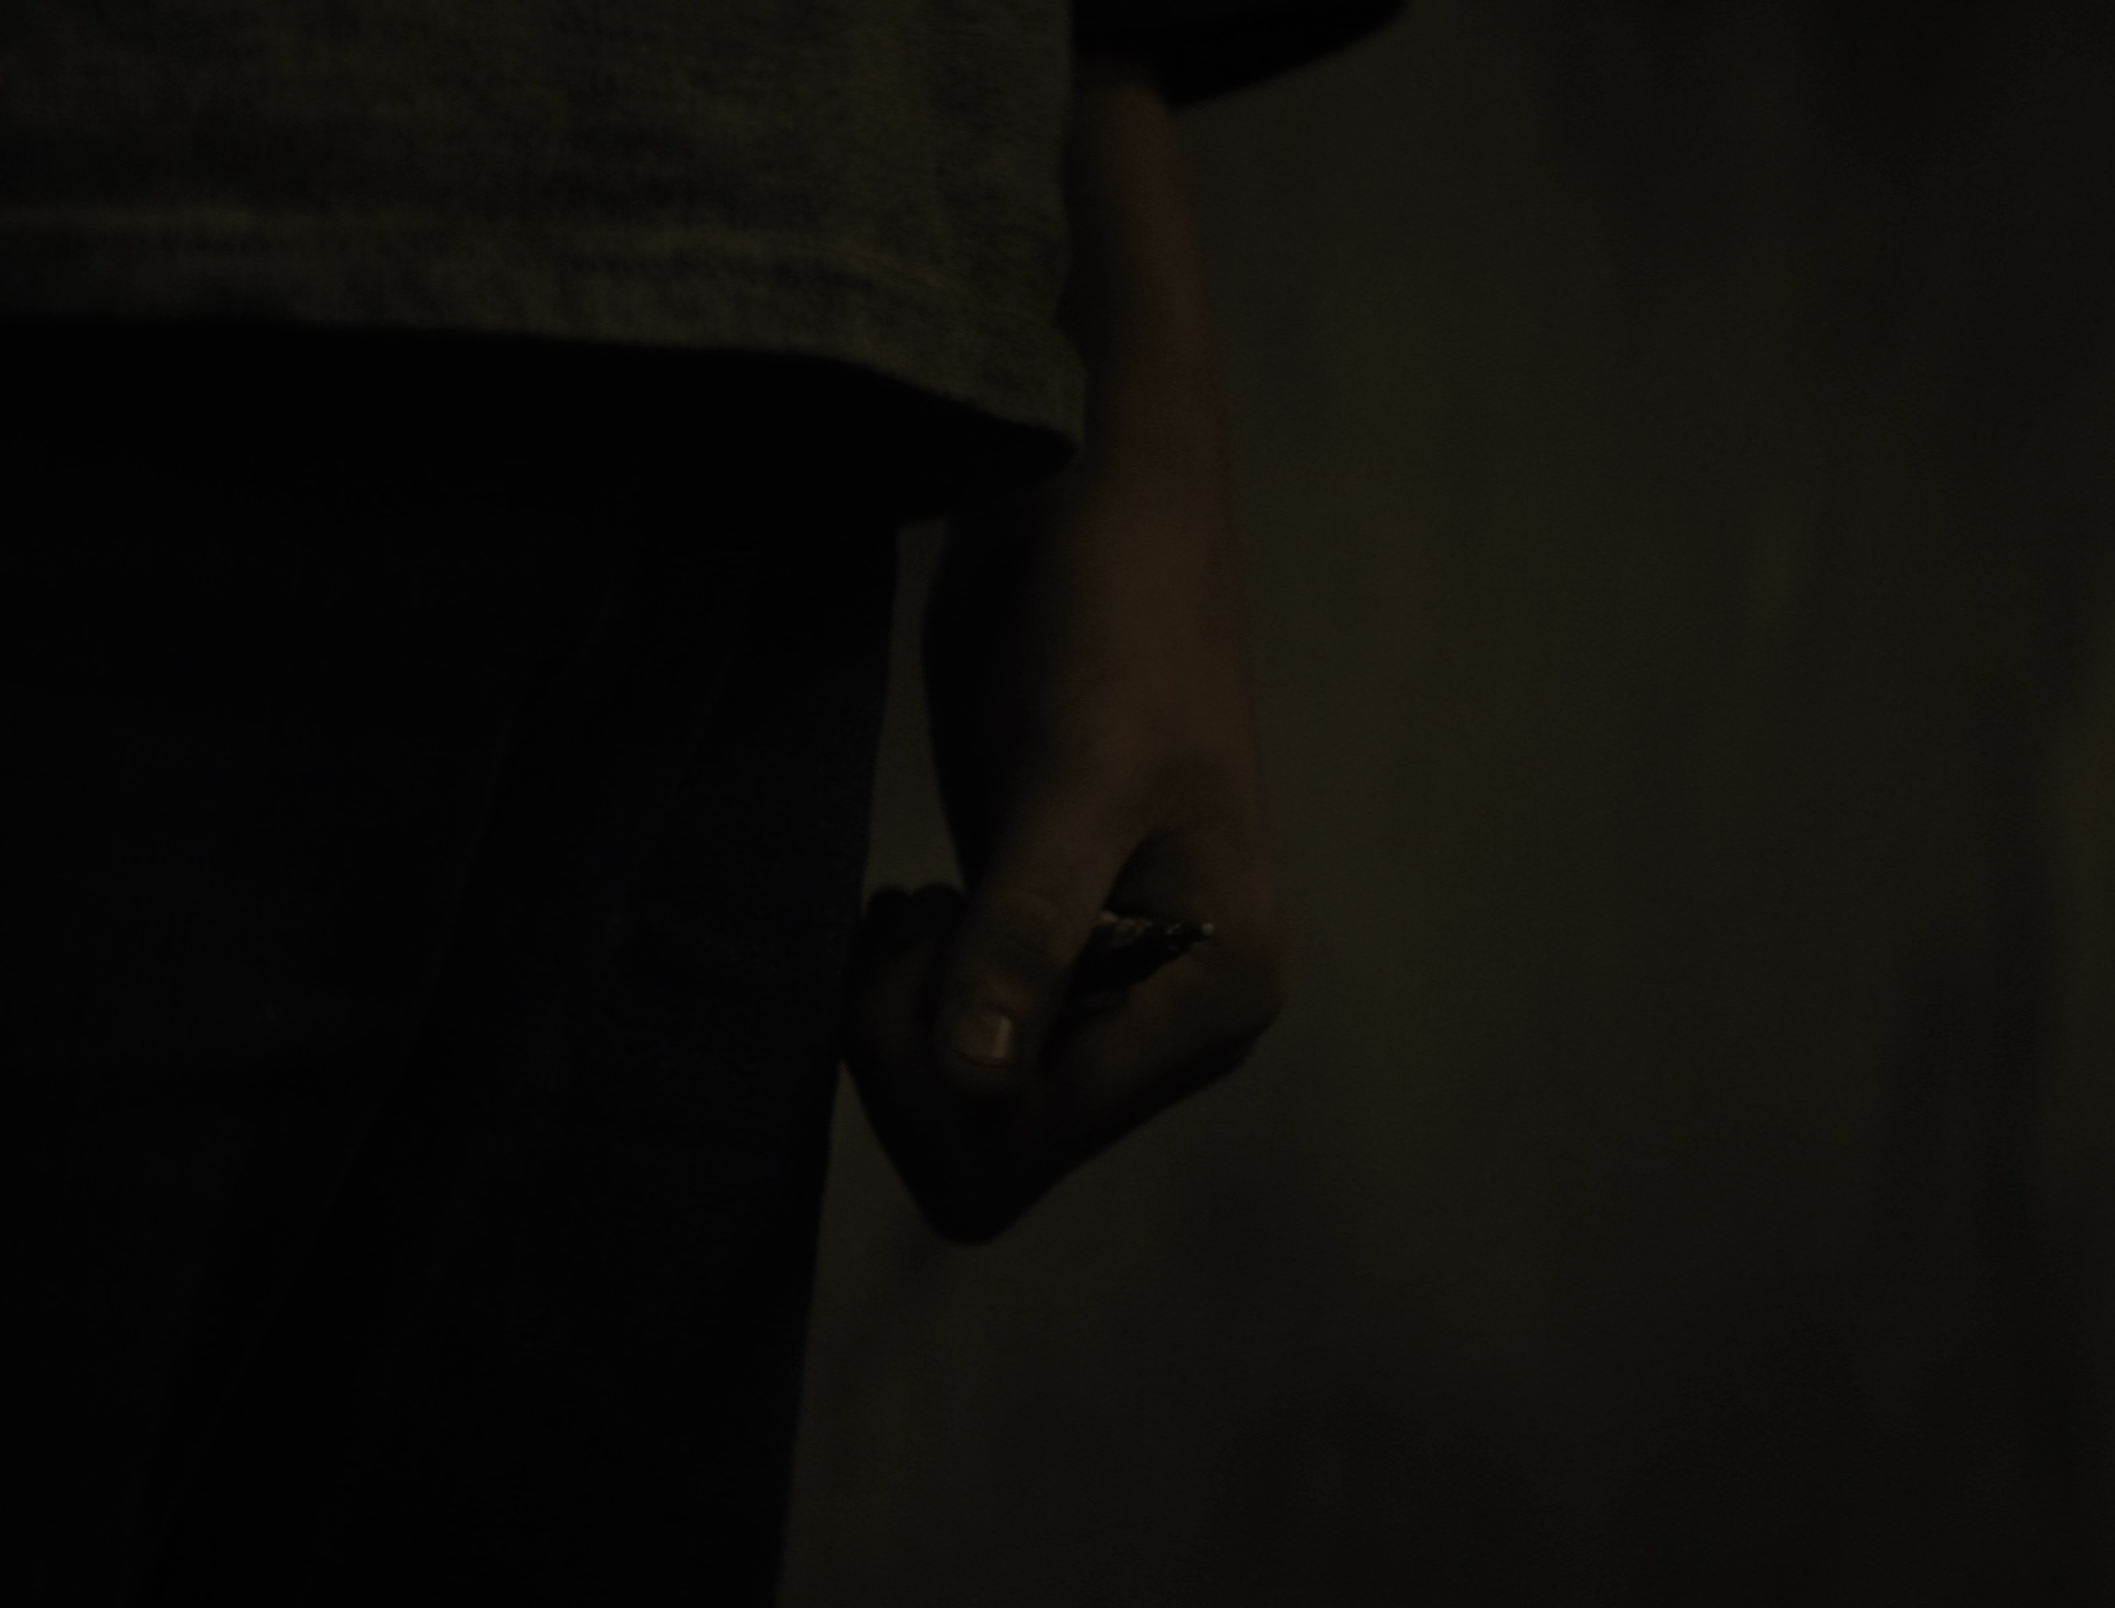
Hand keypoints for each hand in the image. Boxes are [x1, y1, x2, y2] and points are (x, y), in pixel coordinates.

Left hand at [839, 464, 1286, 1242]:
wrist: (1097, 525)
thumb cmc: (1110, 629)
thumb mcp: (1071, 778)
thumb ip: (1027, 933)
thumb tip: (979, 1081)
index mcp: (1210, 997)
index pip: (1032, 1139)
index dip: (940, 1075)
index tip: (918, 939)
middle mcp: (1169, 1021)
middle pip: (994, 1147)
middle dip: (915, 1057)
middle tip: (903, 926)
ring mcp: (1107, 993)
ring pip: (967, 1105)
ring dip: (906, 1025)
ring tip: (916, 906)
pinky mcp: (1045, 954)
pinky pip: (957, 1050)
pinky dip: (909, 997)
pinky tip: (918, 907)